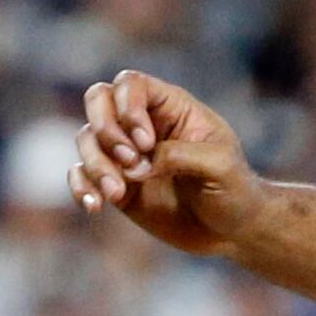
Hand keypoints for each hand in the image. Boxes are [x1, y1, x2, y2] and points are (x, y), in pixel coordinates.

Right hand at [72, 70, 254, 258]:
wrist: (232, 230)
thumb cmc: (235, 189)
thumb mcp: (219, 165)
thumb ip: (178, 155)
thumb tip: (135, 165)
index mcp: (171, 107)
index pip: (131, 84)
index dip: (128, 108)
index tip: (146, 143)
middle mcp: (142, 124)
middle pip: (98, 100)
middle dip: (105, 129)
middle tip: (130, 161)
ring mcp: (126, 154)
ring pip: (87, 139)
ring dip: (96, 165)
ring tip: (118, 193)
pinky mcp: (117, 184)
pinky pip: (82, 176)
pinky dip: (80, 188)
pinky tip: (94, 207)